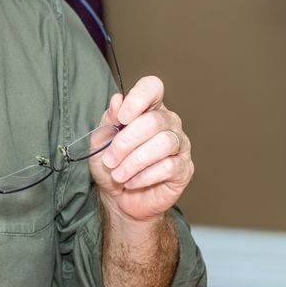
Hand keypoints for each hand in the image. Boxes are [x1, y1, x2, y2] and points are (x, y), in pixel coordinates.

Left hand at [88, 75, 193, 223]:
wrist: (119, 198)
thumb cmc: (111, 164)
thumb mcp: (101, 141)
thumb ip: (108, 120)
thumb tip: (117, 99)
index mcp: (148, 108)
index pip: (152, 87)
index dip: (138, 99)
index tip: (121, 118)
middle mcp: (168, 122)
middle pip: (154, 121)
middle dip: (126, 142)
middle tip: (109, 159)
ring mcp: (179, 144)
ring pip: (164, 143)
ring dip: (135, 161)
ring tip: (118, 174)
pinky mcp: (184, 168)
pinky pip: (168, 167)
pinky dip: (144, 176)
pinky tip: (132, 182)